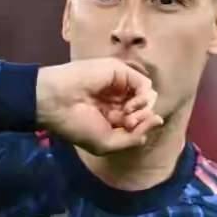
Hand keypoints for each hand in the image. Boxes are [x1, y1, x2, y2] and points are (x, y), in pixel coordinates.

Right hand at [35, 58, 162, 154]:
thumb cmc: (77, 126)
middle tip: (126, 124)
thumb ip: (134, 136)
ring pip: (148, 98)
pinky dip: (143, 98)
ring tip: (127, 116)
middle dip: (141, 120)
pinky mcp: (120, 72)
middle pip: (145, 111)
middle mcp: (118, 100)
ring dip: (143, 111)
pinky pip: (145, 85)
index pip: (138, 123)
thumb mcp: (107, 143)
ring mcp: (120, 85)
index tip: (126, 131)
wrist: (57, 103)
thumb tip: (159, 120)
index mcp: (112, 117)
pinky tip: (130, 106)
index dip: (139, 129)